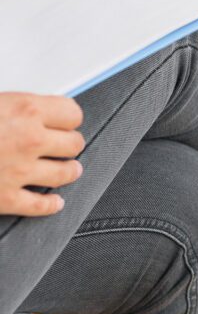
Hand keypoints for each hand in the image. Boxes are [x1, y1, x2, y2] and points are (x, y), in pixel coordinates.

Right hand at [0, 94, 83, 215]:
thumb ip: (18, 107)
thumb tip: (33, 109)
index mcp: (27, 110)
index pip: (73, 113)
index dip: (68, 117)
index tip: (65, 120)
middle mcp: (30, 140)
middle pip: (74, 143)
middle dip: (69, 143)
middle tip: (65, 144)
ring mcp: (20, 171)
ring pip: (65, 173)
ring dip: (69, 171)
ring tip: (70, 169)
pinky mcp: (5, 198)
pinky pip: (38, 205)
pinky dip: (49, 205)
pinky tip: (54, 202)